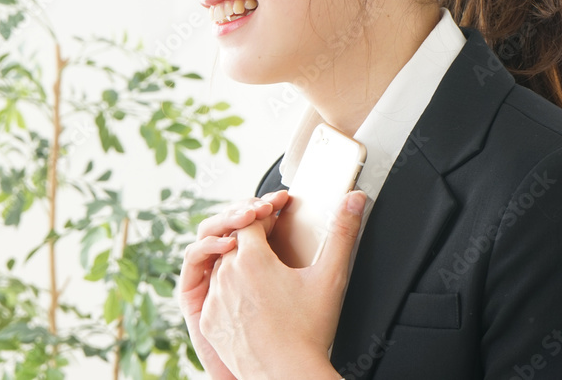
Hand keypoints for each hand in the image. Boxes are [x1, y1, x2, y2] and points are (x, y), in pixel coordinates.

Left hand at [200, 189, 365, 379]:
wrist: (288, 375)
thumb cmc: (309, 331)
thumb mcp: (330, 277)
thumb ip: (342, 232)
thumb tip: (354, 199)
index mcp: (252, 258)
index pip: (249, 222)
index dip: (264, 218)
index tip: (277, 221)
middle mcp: (226, 274)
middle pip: (233, 243)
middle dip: (250, 240)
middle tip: (272, 247)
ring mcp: (214, 298)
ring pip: (221, 268)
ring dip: (237, 266)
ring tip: (263, 277)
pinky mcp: (208, 320)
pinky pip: (214, 296)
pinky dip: (228, 294)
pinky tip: (249, 301)